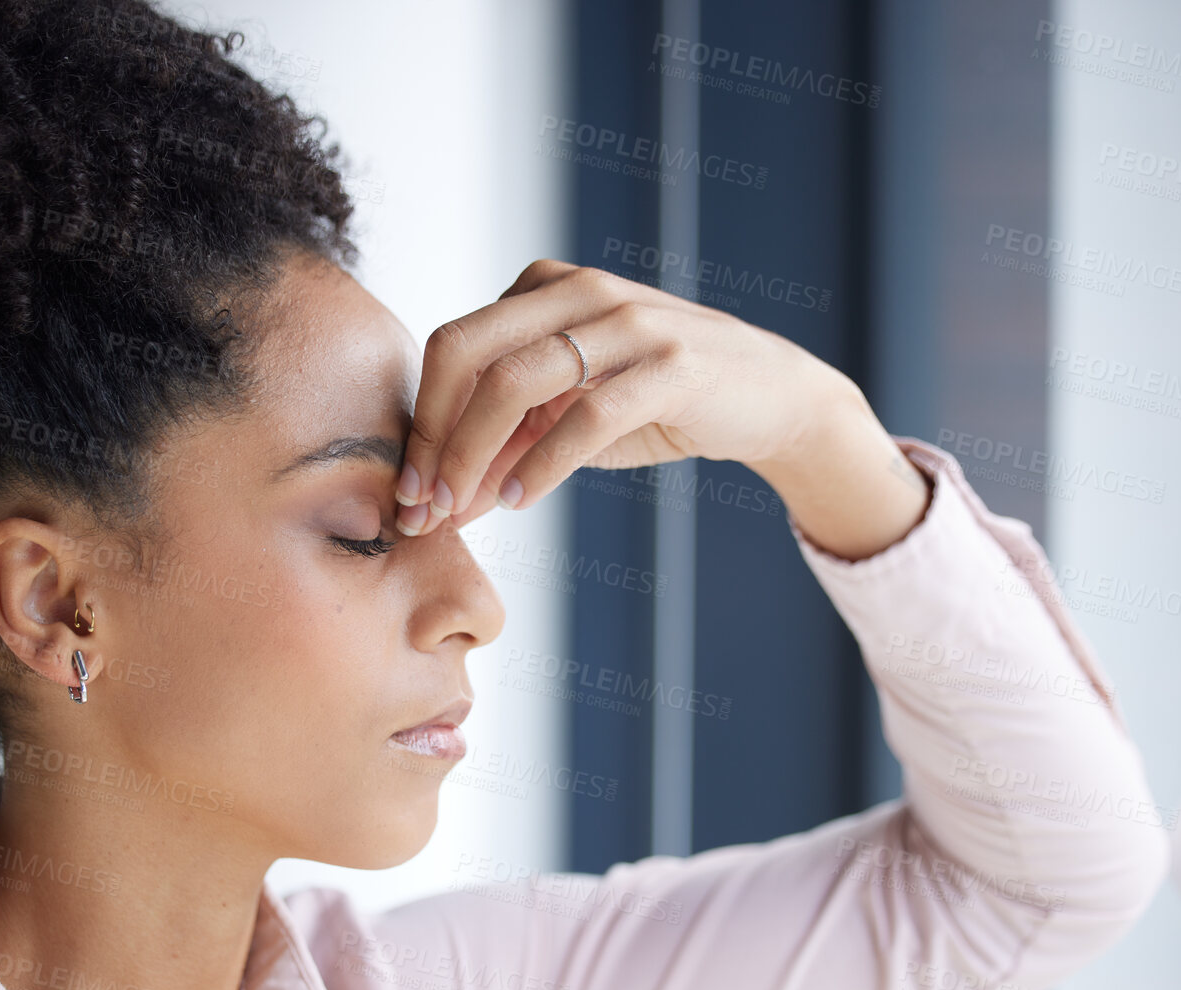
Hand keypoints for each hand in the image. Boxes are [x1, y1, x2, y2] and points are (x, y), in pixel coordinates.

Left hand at [394, 258, 863, 535]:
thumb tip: (441, 497)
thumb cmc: (660, 401)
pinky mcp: (671, 365)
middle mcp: (578, 291)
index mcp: (544, 289)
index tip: (410, 490)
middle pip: (465, 351)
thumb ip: (509, 440)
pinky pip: (585, 416)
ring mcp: (626, 322)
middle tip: (424, 503)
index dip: (421, 421)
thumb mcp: (571, 416)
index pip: (453, 346)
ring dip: (474, 454)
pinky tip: (522, 499)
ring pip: (515, 381)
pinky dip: (542, 465)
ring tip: (464, 509)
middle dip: (434, 435)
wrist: (769, 394)